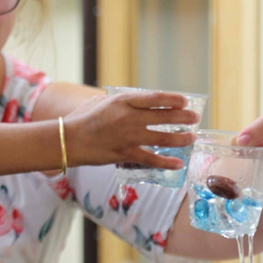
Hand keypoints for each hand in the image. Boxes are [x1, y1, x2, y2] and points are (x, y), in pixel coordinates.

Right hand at [63, 92, 197, 168]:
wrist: (69, 140)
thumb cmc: (81, 119)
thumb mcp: (99, 102)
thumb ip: (118, 102)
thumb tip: (132, 102)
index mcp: (123, 101)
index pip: (156, 98)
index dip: (174, 99)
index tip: (185, 101)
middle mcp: (129, 117)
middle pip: (165, 116)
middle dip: (184, 117)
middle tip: (194, 118)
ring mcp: (129, 136)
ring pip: (164, 138)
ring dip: (181, 138)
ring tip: (191, 138)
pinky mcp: (126, 153)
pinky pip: (152, 159)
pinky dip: (166, 163)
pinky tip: (177, 164)